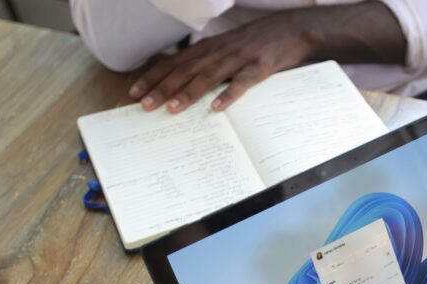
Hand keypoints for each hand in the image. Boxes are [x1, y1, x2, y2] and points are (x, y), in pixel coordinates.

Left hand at [129, 12, 312, 112]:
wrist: (291, 30)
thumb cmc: (257, 42)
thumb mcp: (228, 48)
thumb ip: (208, 61)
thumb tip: (185, 81)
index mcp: (209, 47)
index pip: (174, 62)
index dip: (154, 77)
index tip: (135, 92)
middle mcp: (219, 51)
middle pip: (186, 70)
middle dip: (163, 87)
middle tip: (145, 105)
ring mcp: (239, 59)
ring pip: (208, 76)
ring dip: (189, 92)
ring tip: (173, 109)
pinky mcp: (260, 67)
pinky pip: (242, 83)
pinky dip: (229, 94)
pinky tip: (217, 108)